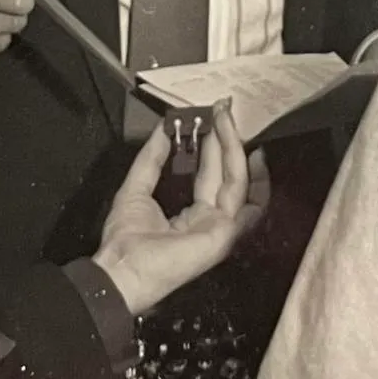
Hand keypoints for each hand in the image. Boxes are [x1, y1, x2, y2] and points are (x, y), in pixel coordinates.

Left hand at [92, 107, 270, 316]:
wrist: (121, 269)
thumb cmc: (126, 238)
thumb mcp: (136, 186)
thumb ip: (152, 157)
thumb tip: (164, 127)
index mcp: (192, 215)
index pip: (210, 174)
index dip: (212, 145)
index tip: (209, 118)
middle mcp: (211, 220)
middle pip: (226, 173)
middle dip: (225, 139)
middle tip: (221, 109)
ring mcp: (221, 228)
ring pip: (238, 182)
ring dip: (234, 149)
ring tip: (226, 120)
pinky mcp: (225, 233)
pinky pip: (248, 203)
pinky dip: (255, 180)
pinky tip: (253, 156)